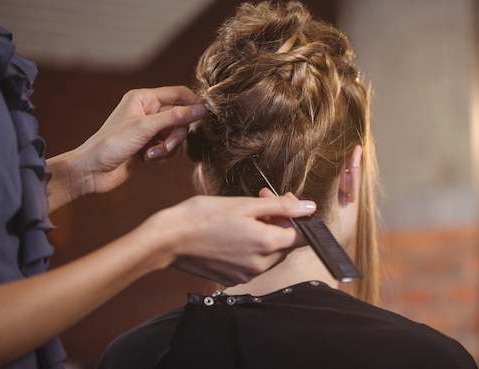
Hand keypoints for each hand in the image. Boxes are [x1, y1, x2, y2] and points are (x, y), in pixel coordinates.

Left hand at [75, 86, 205, 193]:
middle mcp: (148, 111)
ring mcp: (149, 129)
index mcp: (144, 98)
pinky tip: (148, 159)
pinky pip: (169, 147)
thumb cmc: (112, 144)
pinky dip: (162, 155)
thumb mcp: (146, 128)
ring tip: (152, 155)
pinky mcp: (149, 145)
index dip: (193, 104)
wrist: (92, 171)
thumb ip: (176, 117)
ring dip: (168, 147)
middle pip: (180, 117)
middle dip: (176, 134)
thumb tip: (202, 109)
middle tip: (166, 145)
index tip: (205, 116)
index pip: (179, 94)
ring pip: (176, 134)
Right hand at [147, 191, 312, 285]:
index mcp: (267, 244)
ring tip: (244, 215)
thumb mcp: (245, 204)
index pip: (302, 235)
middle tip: (260, 200)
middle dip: (278, 220)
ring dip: (264, 233)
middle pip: (285, 243)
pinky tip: (233, 231)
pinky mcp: (233, 278)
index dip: (296, 216)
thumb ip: (281, 206)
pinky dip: (249, 246)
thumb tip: (309, 208)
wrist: (169, 239)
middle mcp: (261, 265)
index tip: (282, 202)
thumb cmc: (203, 217)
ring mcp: (246, 275)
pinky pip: (253, 261)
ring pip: (269, 253)